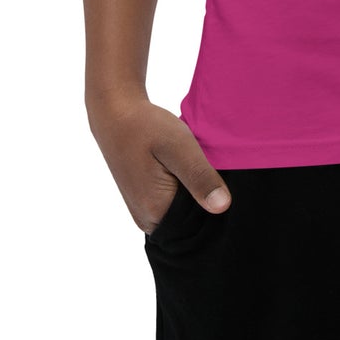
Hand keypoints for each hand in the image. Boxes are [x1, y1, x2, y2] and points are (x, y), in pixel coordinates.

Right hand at [87, 92, 232, 232]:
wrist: (117, 115)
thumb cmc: (147, 128)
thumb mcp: (179, 147)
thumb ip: (199, 177)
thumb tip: (223, 207)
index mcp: (156, 212)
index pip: (200, 223)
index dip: (215, 201)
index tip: (219, 176)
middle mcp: (148, 220)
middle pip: (191, 220)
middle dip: (205, 197)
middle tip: (206, 165)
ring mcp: (144, 212)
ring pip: (183, 210)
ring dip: (194, 191)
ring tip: (193, 165)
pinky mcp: (144, 201)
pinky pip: (173, 203)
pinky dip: (183, 188)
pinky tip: (184, 168)